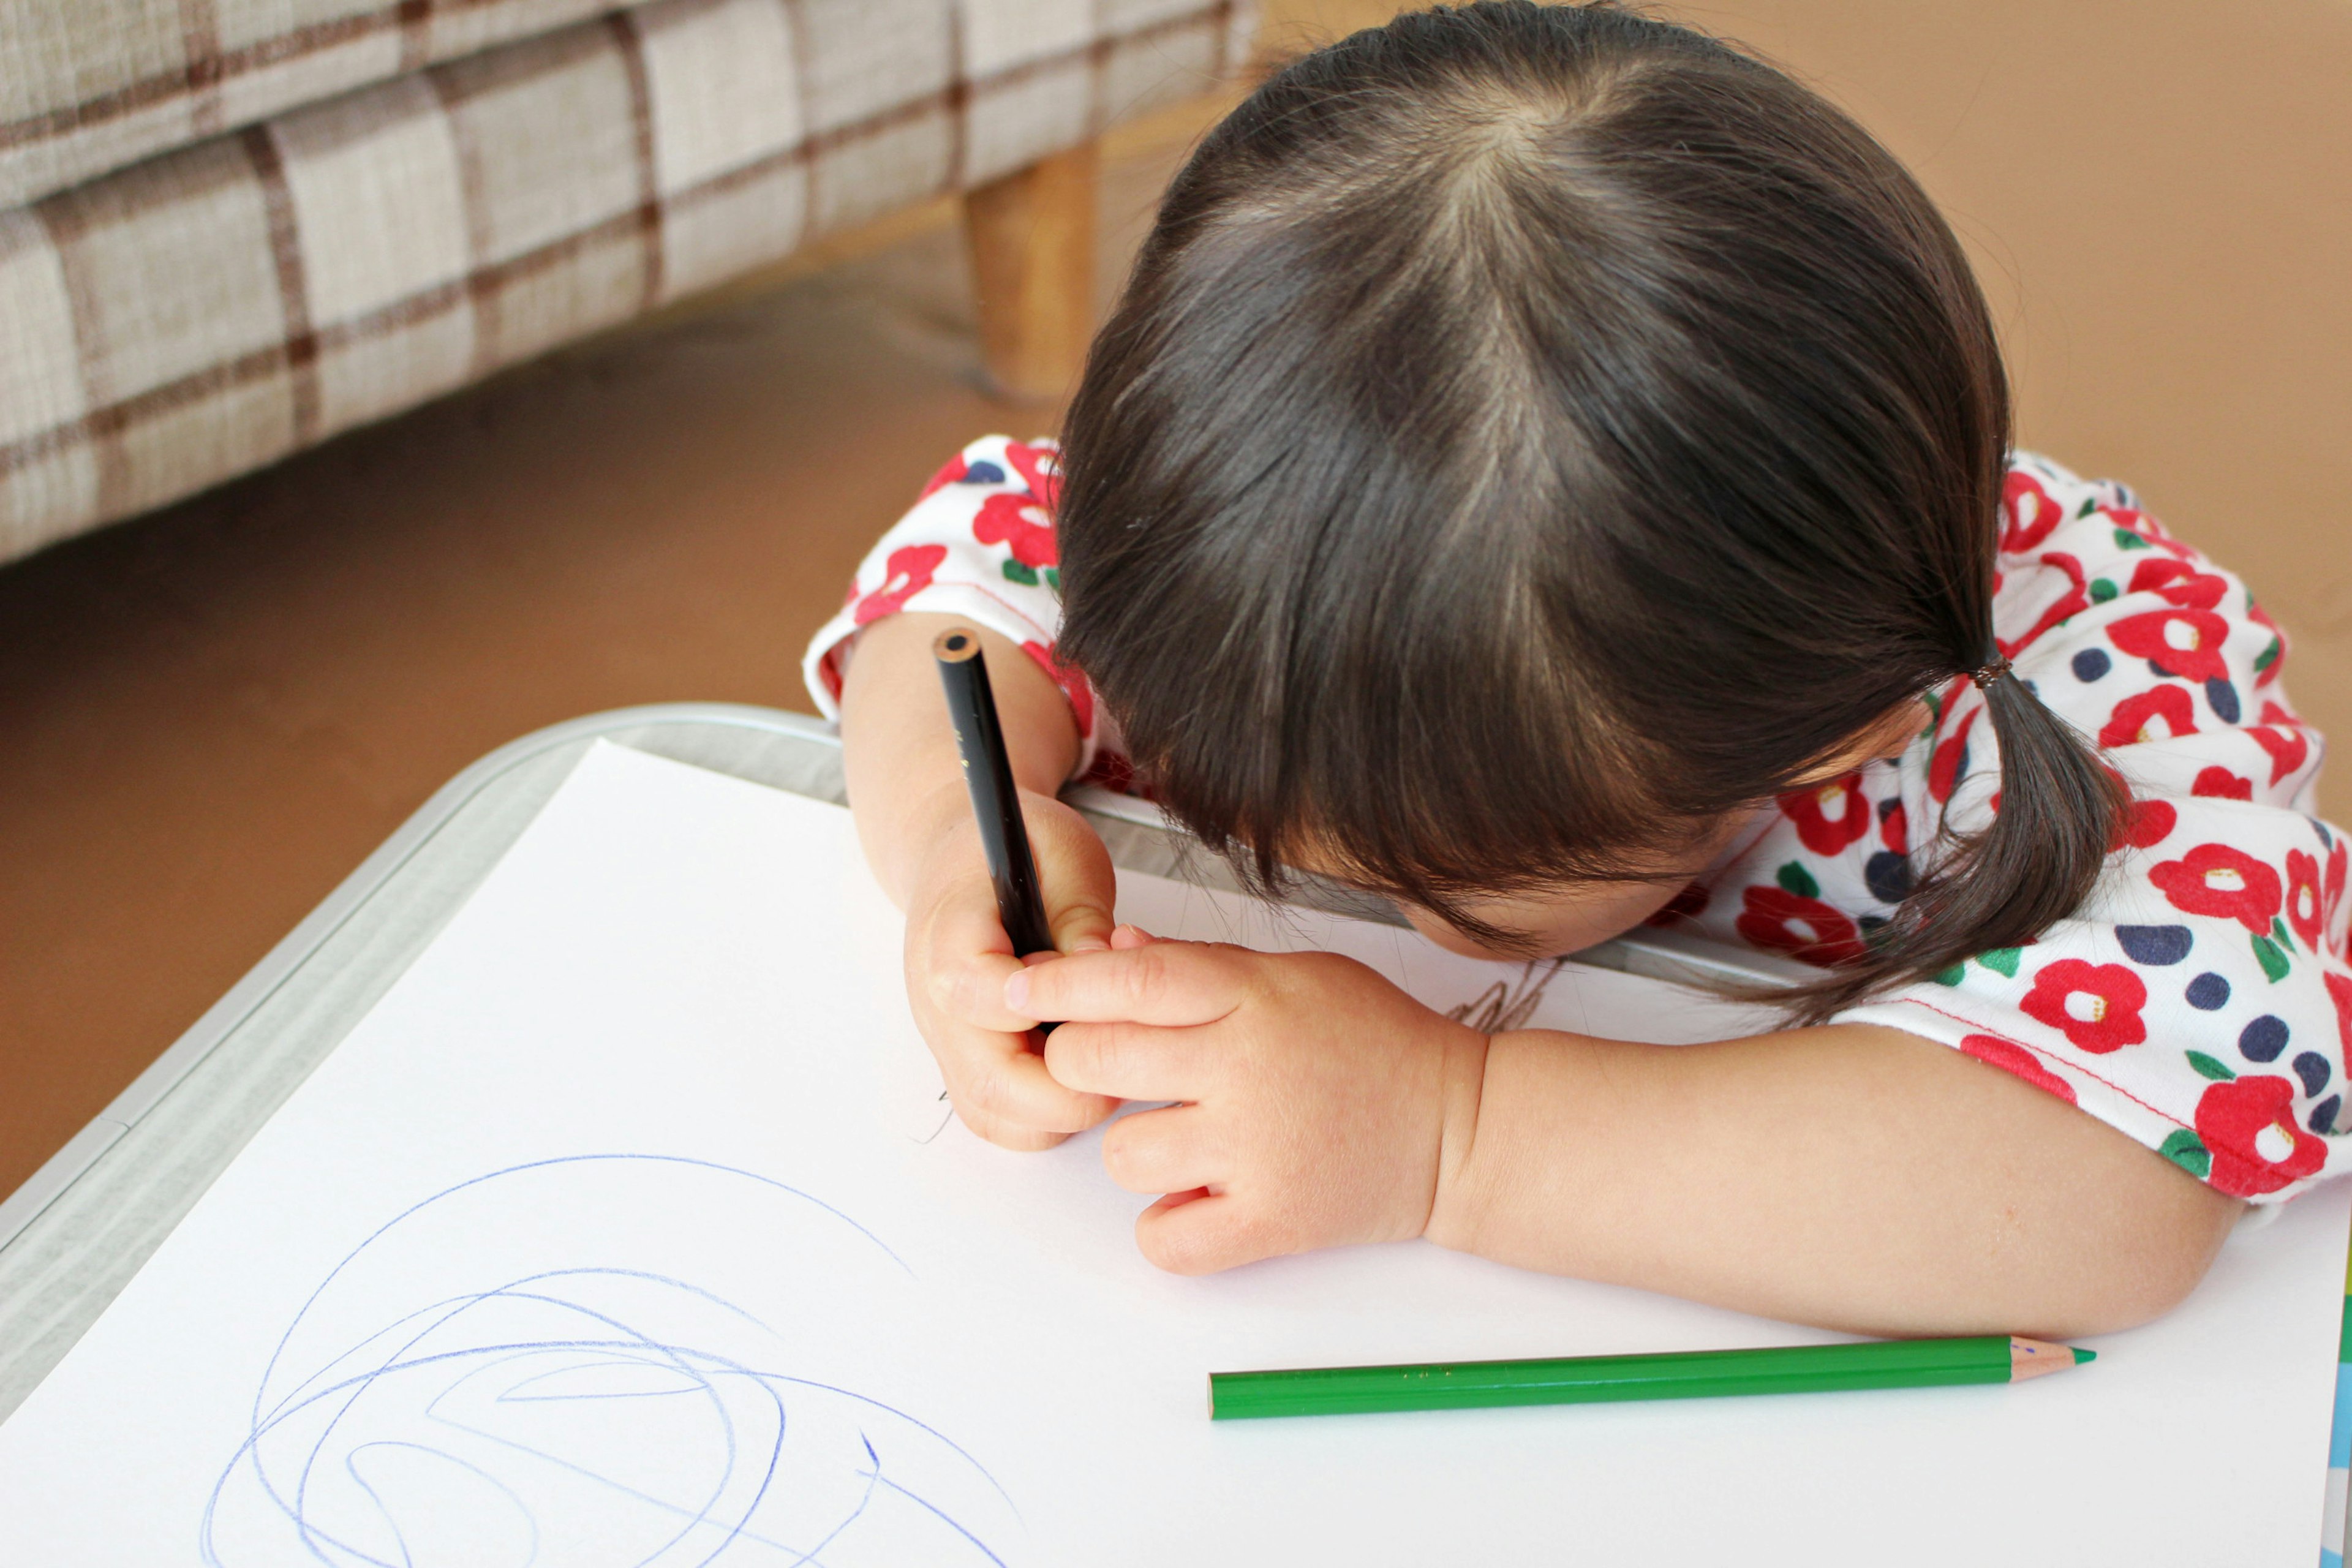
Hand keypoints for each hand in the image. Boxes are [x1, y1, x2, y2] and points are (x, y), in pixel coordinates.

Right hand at [900, 786, 1122, 1149]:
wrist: (962, 863)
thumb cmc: (1011, 855)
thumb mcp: (1060, 857)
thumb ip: (1080, 914)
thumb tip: (1108, 971)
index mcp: (948, 940)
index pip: (977, 996)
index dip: (1044, 1007)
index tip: (1096, 997)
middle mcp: (937, 1004)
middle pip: (988, 1084)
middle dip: (1068, 1090)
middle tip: (1126, 1062)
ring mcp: (948, 1044)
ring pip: (993, 1116)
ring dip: (1058, 1113)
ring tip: (1105, 1068)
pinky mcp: (968, 1067)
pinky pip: (1000, 1118)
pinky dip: (1046, 1116)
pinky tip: (1083, 1074)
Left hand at [1008, 936, 1488, 1272]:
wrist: (1458, 1130)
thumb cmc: (1373, 1043)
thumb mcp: (1294, 975)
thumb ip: (1199, 966)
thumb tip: (1110, 950)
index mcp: (1253, 998)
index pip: (1128, 980)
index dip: (1059, 983)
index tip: (1019, 988)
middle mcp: (1247, 1070)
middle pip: (1098, 1063)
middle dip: (1082, 1064)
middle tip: (1112, 1071)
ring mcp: (1257, 1151)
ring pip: (1122, 1157)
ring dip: (1136, 1150)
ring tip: (1188, 1137)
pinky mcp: (1271, 1222)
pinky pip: (1165, 1239)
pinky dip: (1169, 1224)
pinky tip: (1201, 1194)